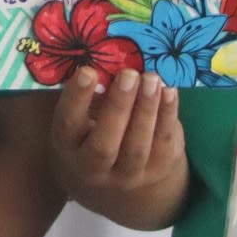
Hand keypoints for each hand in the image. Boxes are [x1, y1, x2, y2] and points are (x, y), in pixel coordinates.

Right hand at [49, 66, 183, 201]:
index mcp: (67, 145)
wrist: (117, 170)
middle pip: (104, 145)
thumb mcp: (84, 112)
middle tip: (129, 74)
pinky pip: (163, 146)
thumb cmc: (94, 125)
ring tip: (152, 78)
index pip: (68, 123)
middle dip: (118, 108)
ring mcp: (126, 176)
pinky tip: (168, 91)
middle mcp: (92, 168)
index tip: (88, 71)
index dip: (77, 98)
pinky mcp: (155, 172)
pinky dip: (167, 117)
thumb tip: (108, 59)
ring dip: (146, 110)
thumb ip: (93, 92)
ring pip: (137, 148)